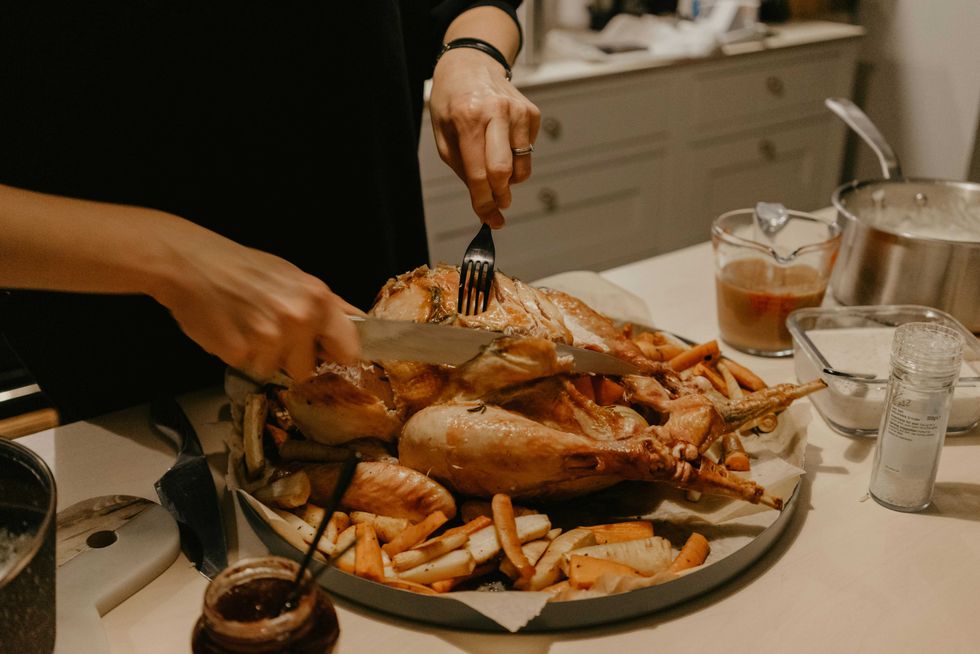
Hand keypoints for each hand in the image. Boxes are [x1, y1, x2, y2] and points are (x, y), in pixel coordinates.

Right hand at [154, 231, 361, 381]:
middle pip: (307, 369)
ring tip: (247, 326)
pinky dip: (239, 354)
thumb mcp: (293, 277)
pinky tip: (231, 330)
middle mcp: (298, 319)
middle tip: (272, 331)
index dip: (337, 355)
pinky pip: (248, 366)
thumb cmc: (241, 268)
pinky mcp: (240, 353)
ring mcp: (268, 338)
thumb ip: (326, 305)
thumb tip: (356, 322)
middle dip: (292, 358)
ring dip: (262, 356)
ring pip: (275, 370)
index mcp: (317, 299)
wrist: (188, 264)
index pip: (349, 348)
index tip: (329, 356)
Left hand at [429, 47, 539, 227]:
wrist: (472, 63)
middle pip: (503, 172)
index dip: (483, 203)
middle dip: (500, 197)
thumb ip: (462, 168)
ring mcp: (518, 111)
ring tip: (495, 170)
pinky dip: (517, 158)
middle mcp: (496, 113)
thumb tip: (484, 202)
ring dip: (510, 180)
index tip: (489, 220)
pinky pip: (528, 152)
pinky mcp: (532, 113)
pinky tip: (503, 142)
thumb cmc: (452, 102)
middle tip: (498, 206)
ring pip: (522, 166)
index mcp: (467, 118)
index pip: (478, 174)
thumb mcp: (444, 134)